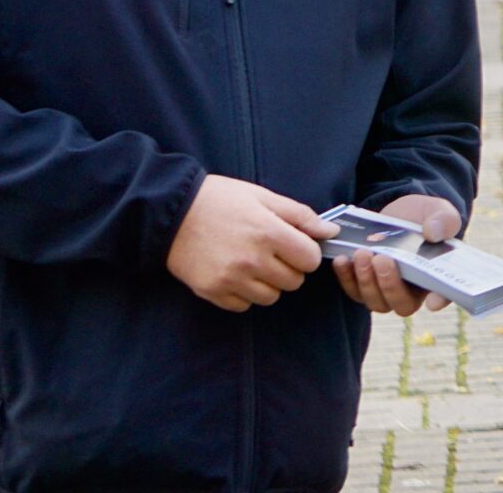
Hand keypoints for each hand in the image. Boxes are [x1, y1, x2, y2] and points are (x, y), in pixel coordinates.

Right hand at [165, 174, 336, 312]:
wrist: (170, 212)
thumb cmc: (220, 200)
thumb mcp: (263, 196)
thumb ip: (300, 216)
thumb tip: (331, 232)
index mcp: (269, 233)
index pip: (311, 260)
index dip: (307, 252)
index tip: (294, 244)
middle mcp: (252, 260)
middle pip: (294, 281)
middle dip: (289, 267)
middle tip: (272, 252)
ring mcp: (231, 279)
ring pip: (271, 297)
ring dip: (268, 283)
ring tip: (252, 262)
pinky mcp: (212, 292)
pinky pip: (244, 305)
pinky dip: (244, 293)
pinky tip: (234, 273)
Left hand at [331, 194, 461, 316]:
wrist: (398, 213)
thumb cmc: (424, 217)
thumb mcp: (438, 211)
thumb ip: (443, 220)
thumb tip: (433, 234)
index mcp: (438, 276)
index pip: (444, 295)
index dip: (440, 300)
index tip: (432, 300)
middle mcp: (414, 291)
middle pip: (402, 304)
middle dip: (390, 285)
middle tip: (382, 258)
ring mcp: (387, 292)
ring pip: (376, 302)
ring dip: (366, 281)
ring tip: (362, 253)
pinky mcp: (366, 286)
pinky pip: (354, 292)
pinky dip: (347, 278)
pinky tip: (344, 259)